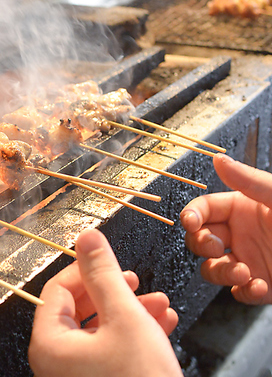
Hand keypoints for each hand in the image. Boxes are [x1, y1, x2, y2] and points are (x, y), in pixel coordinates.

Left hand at [28, 229, 180, 376]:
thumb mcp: (124, 316)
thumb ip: (102, 273)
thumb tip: (86, 237)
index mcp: (50, 343)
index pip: (57, 289)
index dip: (85, 271)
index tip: (110, 264)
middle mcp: (56, 362)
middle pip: (80, 309)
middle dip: (114, 292)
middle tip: (134, 282)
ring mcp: (77, 376)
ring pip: (101, 329)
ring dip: (131, 311)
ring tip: (159, 304)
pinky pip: (111, 350)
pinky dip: (133, 335)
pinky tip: (162, 324)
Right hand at [181, 153, 271, 303]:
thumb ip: (248, 181)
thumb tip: (219, 159)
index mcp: (241, 209)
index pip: (204, 209)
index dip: (191, 215)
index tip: (189, 221)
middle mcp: (240, 234)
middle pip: (200, 239)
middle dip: (201, 244)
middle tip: (216, 247)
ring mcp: (249, 260)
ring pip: (212, 267)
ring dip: (220, 271)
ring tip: (242, 272)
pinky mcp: (262, 285)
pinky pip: (239, 292)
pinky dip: (244, 292)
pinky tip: (259, 286)